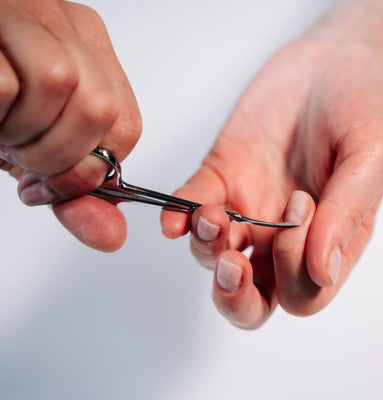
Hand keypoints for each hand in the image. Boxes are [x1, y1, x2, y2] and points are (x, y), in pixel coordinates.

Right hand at [0, 1, 141, 250]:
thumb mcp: (33, 146)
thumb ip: (71, 190)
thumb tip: (110, 238)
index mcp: (89, 51)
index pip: (126, 124)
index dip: (92, 169)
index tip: (51, 184)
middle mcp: (65, 24)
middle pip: (101, 106)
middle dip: (58, 157)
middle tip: (20, 158)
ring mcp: (26, 13)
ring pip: (60, 84)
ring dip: (24, 134)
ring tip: (1, 133)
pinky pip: (6, 82)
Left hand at [161, 34, 382, 327]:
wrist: (332, 60)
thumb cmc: (364, 108)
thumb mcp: (370, 158)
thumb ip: (347, 214)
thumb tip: (322, 272)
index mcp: (330, 241)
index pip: (303, 293)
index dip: (293, 271)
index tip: (302, 210)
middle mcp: (286, 236)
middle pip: (253, 298)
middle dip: (235, 296)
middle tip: (232, 266)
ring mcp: (250, 208)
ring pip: (214, 258)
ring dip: (207, 248)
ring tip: (214, 215)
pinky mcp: (221, 176)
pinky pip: (191, 207)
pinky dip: (178, 215)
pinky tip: (176, 214)